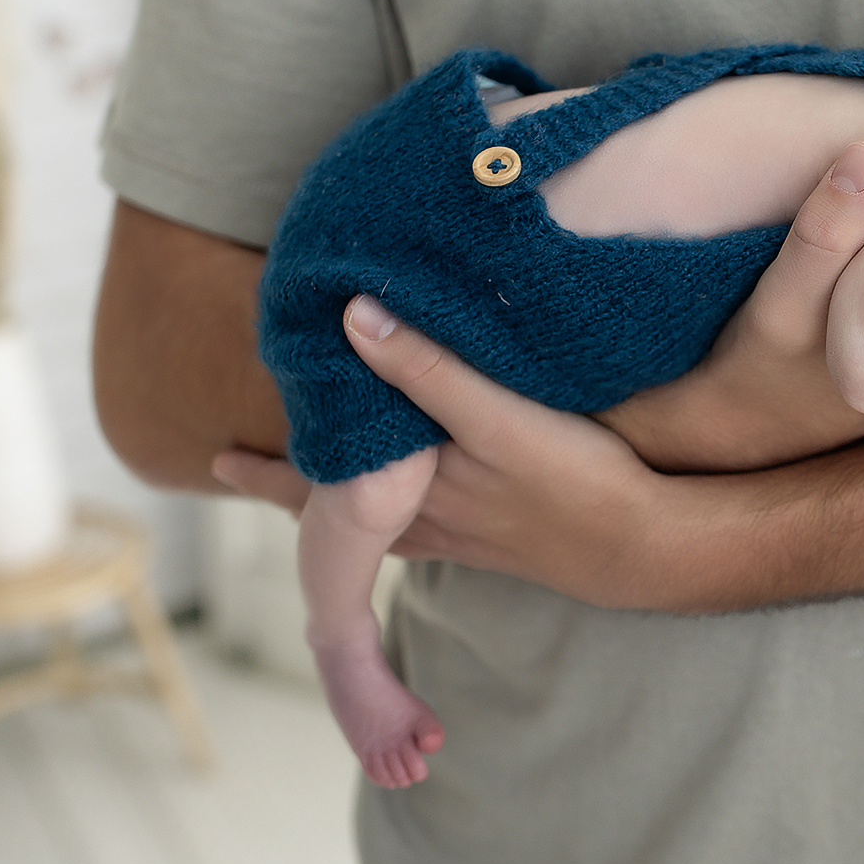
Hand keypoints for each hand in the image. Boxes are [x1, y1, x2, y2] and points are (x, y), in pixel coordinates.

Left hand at [221, 295, 702, 605]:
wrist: (646, 545)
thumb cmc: (572, 480)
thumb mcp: (496, 415)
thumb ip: (427, 368)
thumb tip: (351, 318)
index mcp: (414, 494)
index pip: (321, 486)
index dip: (269, 471)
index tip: (217, 455)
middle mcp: (431, 521)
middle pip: (342, 511)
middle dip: (297, 488)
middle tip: (248, 469)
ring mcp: (468, 534)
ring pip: (386, 520)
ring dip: (348, 504)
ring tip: (320, 486)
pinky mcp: (504, 536)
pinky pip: (430, 526)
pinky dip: (405, 509)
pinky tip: (421, 498)